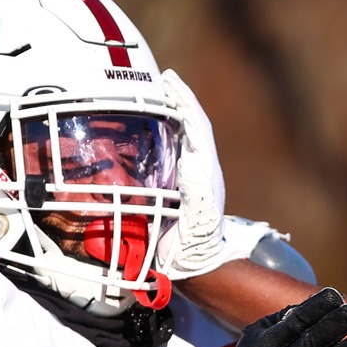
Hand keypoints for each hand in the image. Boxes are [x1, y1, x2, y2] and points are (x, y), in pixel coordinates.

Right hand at [158, 70, 228, 279]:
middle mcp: (199, 169)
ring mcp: (188, 177)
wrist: (196, 268)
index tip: (170, 80)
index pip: (196, 126)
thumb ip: (197, 193)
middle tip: (159, 78)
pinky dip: (157, 136)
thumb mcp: (198, 220)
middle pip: (189, 124)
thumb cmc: (197, 247)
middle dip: (176, 100)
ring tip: (150, 95)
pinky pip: (166, 154)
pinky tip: (142, 130)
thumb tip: (191, 161)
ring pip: (179, 137)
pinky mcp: (176, 186)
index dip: (184, 101)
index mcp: (205, 171)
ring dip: (167, 114)